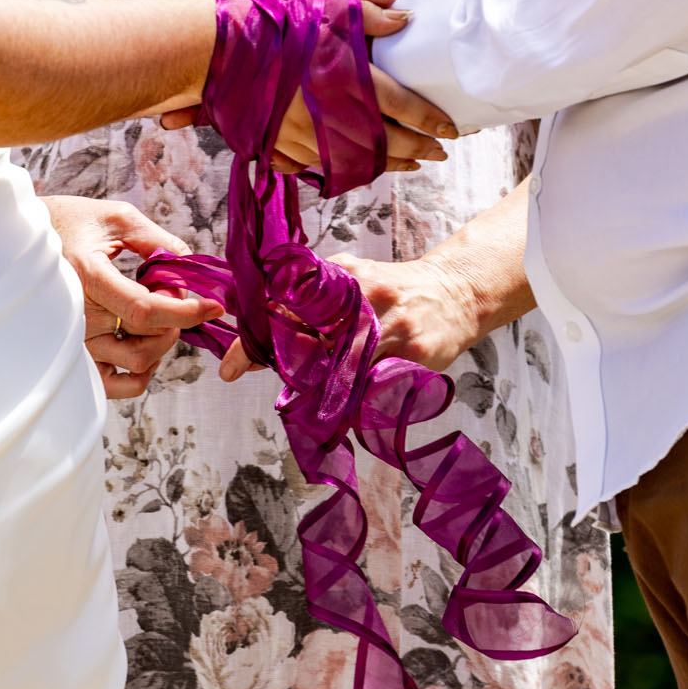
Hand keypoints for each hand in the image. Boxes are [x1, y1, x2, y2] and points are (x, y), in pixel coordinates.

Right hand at [43, 195, 224, 398]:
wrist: (21, 242)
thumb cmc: (70, 224)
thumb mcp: (117, 218)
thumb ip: (157, 241)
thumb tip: (190, 266)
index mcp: (87, 277)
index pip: (145, 309)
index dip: (187, 311)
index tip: (215, 304)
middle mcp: (77, 316)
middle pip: (148, 335)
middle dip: (176, 316)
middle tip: (172, 292)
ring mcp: (74, 343)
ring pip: (138, 362)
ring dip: (163, 342)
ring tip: (160, 315)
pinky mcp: (75, 359)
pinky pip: (117, 385)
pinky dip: (142, 372)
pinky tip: (145, 345)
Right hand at [160, 0, 458, 172]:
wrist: (218, 52)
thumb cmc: (273, 23)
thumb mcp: (325, 3)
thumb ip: (368, 9)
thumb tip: (405, 15)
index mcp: (350, 80)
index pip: (405, 108)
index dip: (433, 121)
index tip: (452, 130)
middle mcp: (332, 116)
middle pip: (387, 143)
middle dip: (417, 149)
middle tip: (438, 154)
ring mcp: (305, 137)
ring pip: (356, 161)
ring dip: (385, 164)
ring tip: (406, 163)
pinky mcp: (279, 147)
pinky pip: (319, 165)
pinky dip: (343, 167)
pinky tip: (354, 165)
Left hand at [214, 251, 481, 380]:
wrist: (456, 291)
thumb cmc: (393, 288)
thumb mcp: (353, 279)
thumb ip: (312, 296)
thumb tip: (255, 317)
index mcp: (345, 277)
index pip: (292, 306)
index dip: (259, 337)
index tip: (231, 365)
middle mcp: (366, 298)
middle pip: (312, 339)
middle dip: (275, 363)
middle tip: (238, 375)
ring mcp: (393, 326)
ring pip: (343, 367)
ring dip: (315, 388)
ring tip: (298, 400)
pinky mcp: (417, 352)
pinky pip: (377, 386)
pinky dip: (355, 401)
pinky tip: (340, 410)